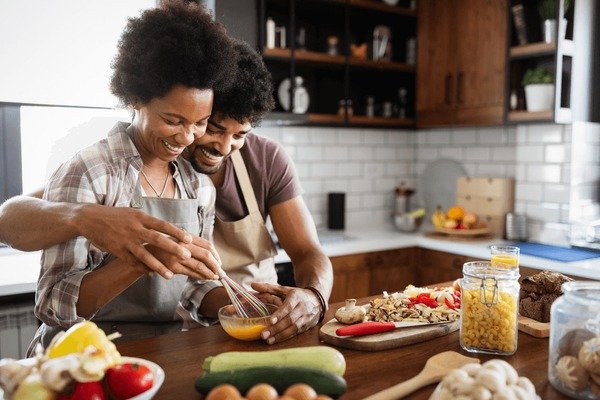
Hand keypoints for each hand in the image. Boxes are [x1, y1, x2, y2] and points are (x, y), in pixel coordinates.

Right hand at [74, 204, 194, 278]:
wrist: (89, 218)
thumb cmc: (115, 216)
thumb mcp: (133, 213)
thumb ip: (149, 222)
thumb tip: (169, 229)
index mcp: (140, 217)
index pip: (163, 225)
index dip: (177, 233)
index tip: (190, 239)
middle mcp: (134, 228)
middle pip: (157, 239)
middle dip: (173, 248)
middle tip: (187, 256)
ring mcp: (125, 240)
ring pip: (144, 255)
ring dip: (158, 266)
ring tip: (170, 275)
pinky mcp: (116, 250)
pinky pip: (132, 262)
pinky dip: (142, 269)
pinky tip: (151, 275)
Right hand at [145, 235, 220, 279]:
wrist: (145, 254)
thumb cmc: (164, 248)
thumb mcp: (178, 242)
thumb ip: (192, 245)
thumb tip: (211, 255)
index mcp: (186, 237)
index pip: (207, 245)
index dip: (216, 255)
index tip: (219, 262)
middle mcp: (183, 245)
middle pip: (206, 254)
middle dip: (216, 265)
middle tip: (222, 272)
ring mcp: (178, 256)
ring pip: (200, 265)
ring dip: (211, 272)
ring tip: (216, 277)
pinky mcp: (173, 267)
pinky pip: (191, 273)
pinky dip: (201, 277)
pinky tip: (206, 278)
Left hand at [251, 282, 320, 344]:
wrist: (317, 300)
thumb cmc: (296, 295)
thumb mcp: (284, 289)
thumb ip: (269, 288)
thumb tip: (252, 285)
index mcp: (296, 297)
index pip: (288, 307)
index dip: (279, 314)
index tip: (270, 321)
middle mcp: (302, 308)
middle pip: (290, 320)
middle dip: (276, 328)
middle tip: (263, 334)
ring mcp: (305, 318)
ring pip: (293, 328)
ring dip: (280, 335)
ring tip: (268, 340)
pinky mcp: (306, 326)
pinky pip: (295, 333)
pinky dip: (285, 337)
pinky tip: (275, 340)